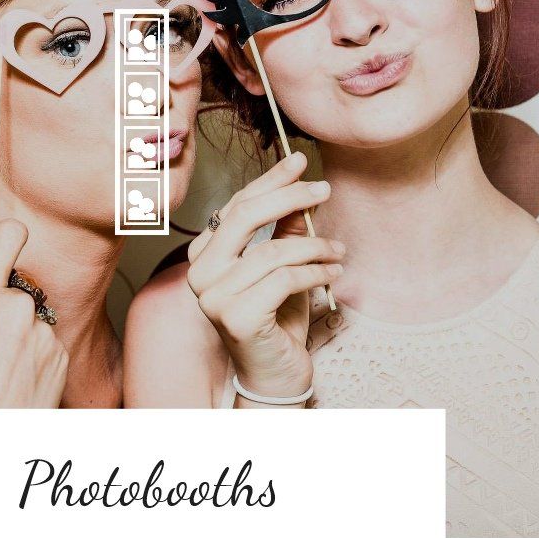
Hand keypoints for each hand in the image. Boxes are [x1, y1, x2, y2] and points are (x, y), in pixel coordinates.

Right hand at [0, 219, 68, 407]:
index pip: (8, 238)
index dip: (10, 236)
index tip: (12, 236)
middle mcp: (17, 305)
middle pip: (16, 291)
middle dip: (5, 311)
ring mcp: (43, 330)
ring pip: (32, 320)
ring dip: (22, 336)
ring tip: (2, 373)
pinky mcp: (62, 352)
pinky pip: (47, 342)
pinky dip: (37, 356)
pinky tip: (19, 382)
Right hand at [186, 151, 343, 400]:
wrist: (275, 375)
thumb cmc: (276, 318)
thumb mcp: (282, 267)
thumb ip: (285, 232)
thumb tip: (302, 194)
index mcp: (204, 254)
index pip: (236, 205)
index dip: (269, 181)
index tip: (299, 162)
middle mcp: (200, 273)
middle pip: (244, 217)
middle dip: (289, 197)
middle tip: (324, 189)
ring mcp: (213, 296)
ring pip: (271, 251)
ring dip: (315, 246)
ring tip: (338, 251)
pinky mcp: (235, 317)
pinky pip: (283, 280)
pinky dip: (315, 273)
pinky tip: (333, 274)